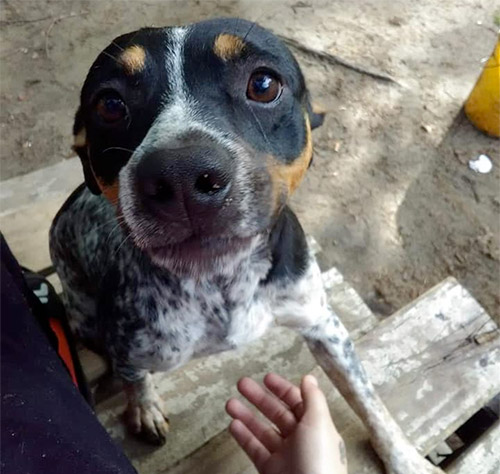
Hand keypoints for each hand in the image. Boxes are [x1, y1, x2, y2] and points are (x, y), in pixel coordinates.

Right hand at [226, 373, 346, 473]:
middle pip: (277, 414)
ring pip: (262, 431)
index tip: (266, 378)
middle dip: (259, 398)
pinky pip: (255, 450)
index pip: (298, 402)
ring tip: (229, 403)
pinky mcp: (270, 470)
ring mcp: (284, 456)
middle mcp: (301, 440)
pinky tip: (233, 425)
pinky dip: (244, 437)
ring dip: (246, 416)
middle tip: (241, 384)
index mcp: (316, 427)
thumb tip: (309, 377)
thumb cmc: (318, 460)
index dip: (282, 389)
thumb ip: (313, 398)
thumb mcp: (319, 423)